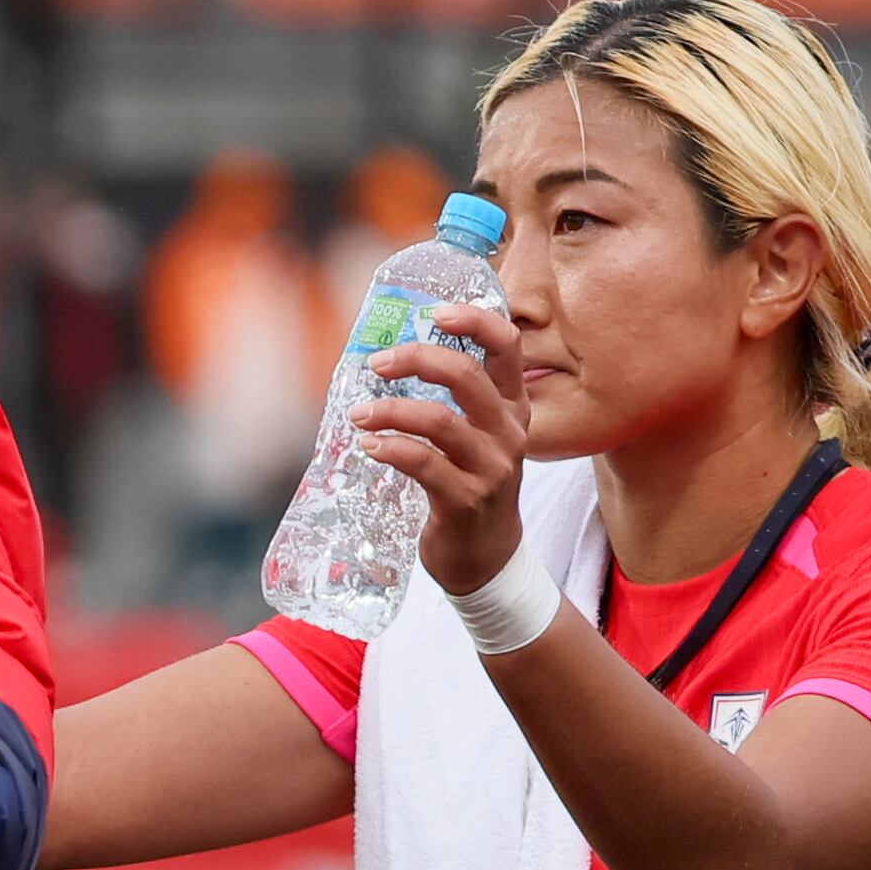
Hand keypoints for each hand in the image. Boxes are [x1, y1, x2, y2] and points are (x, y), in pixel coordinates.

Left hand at [360, 298, 536, 597]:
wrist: (487, 558)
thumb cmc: (470, 486)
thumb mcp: (475, 437)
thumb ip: (452, 400)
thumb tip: (392, 356)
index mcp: (512, 407)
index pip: (506, 347)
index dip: (473, 321)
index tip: (434, 312)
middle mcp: (509, 432)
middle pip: (468, 377)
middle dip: (417, 360)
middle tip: (377, 362)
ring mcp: (491, 467)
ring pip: (440, 421)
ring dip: (391, 411)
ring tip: (358, 416)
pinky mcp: (466, 500)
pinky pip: (423, 464)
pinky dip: (390, 449)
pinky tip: (368, 447)